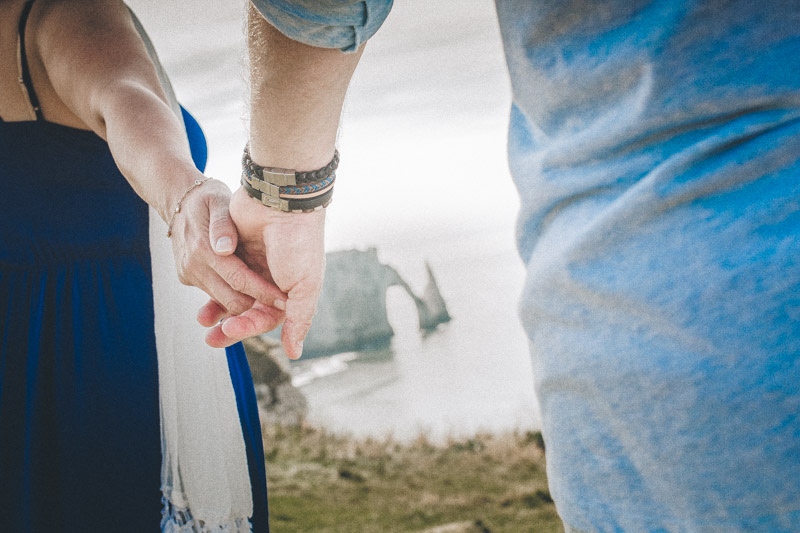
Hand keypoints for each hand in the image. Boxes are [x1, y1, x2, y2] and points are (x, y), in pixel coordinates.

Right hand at [169, 177, 286, 321]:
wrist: (179, 201)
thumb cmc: (207, 199)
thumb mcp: (219, 201)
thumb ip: (223, 223)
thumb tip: (224, 248)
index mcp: (203, 247)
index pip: (238, 279)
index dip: (263, 293)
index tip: (286, 301)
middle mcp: (194, 266)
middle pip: (231, 300)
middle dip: (257, 306)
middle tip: (283, 304)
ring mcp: (189, 275)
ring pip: (224, 302)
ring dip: (247, 305)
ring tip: (272, 300)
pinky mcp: (188, 279)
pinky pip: (214, 296)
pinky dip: (232, 296)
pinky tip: (252, 291)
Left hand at [198, 186, 325, 358]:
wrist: (281, 202)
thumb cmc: (299, 245)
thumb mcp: (305, 286)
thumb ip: (299, 320)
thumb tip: (294, 354)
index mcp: (291, 291)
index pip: (268, 318)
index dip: (250, 326)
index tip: (231, 329)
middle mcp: (272, 280)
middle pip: (248, 311)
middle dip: (231, 324)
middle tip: (211, 338)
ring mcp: (253, 264)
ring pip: (233, 295)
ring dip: (218, 309)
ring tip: (203, 320)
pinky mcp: (235, 249)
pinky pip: (222, 273)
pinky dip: (213, 284)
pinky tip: (203, 294)